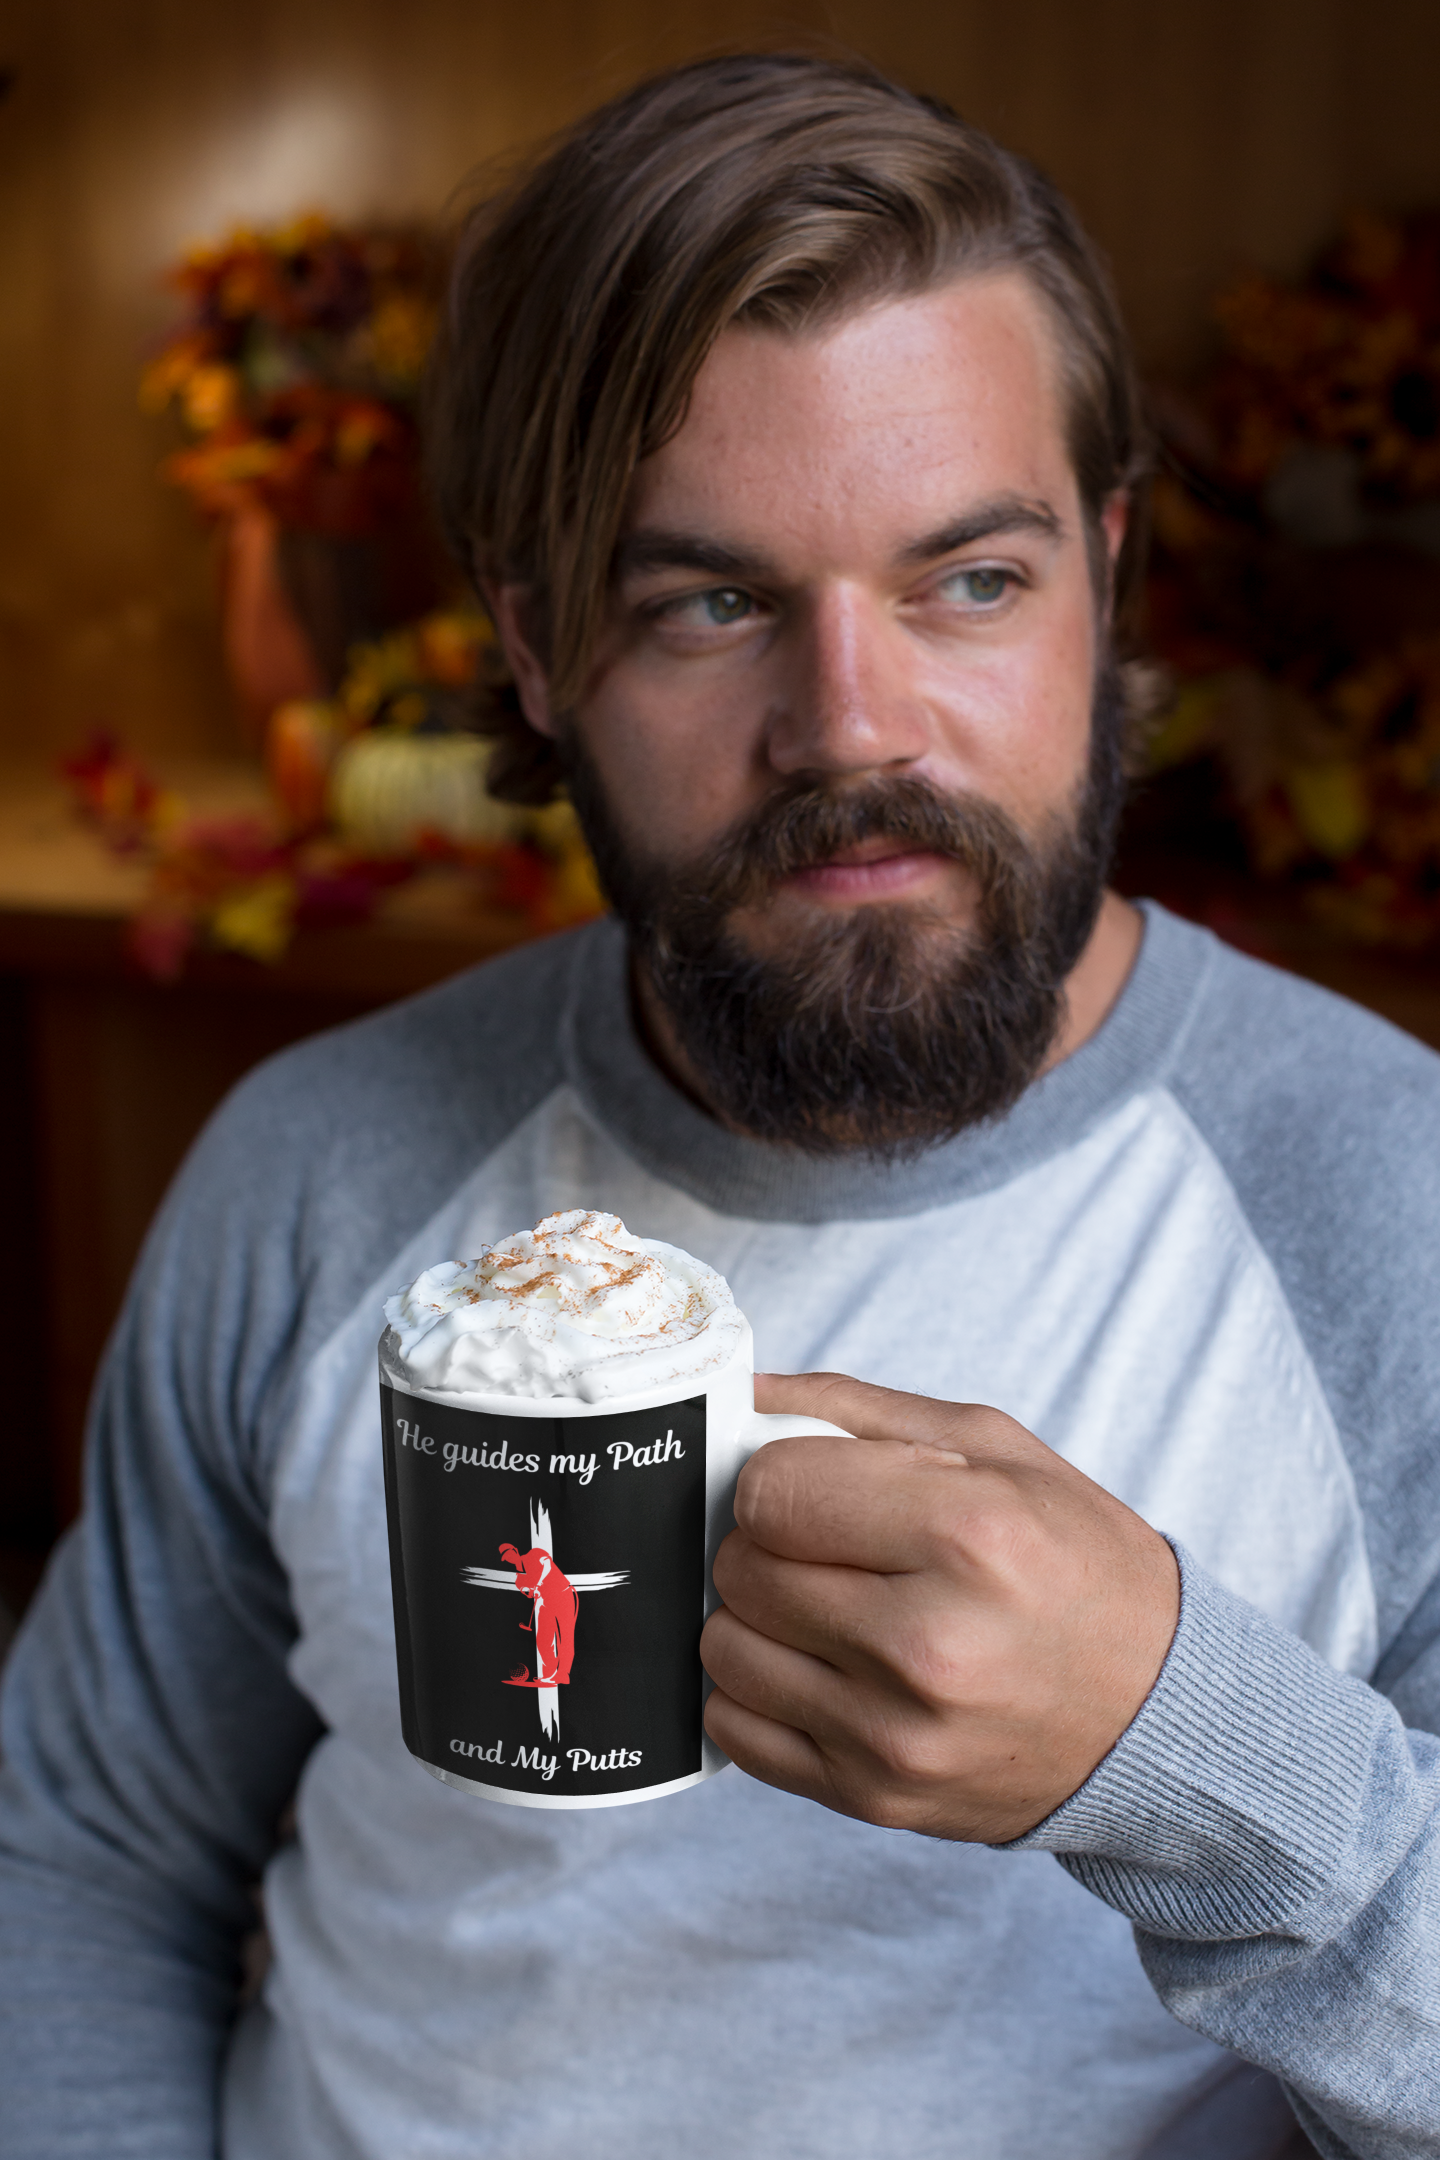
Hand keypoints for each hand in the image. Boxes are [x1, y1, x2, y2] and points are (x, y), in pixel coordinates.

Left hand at [700, 1372, 1179, 1842]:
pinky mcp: (875, 1798)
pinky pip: (736, 1730)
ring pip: (726, 1650)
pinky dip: (759, 1693)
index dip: (778, 1477)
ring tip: (830, 1608)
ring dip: (759, 1620)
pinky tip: (822, 1670)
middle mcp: (930, 1643)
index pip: (771, 1490)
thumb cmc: (1078, 1566)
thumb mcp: (997, 1449)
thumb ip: (857, 1410)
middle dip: (770, 1544)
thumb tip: (745, 1392)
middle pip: (742, 1569)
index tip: (816, 1486)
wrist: (1157, 1716)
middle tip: (832, 1547)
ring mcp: (897, 1734)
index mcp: (970, 1534)